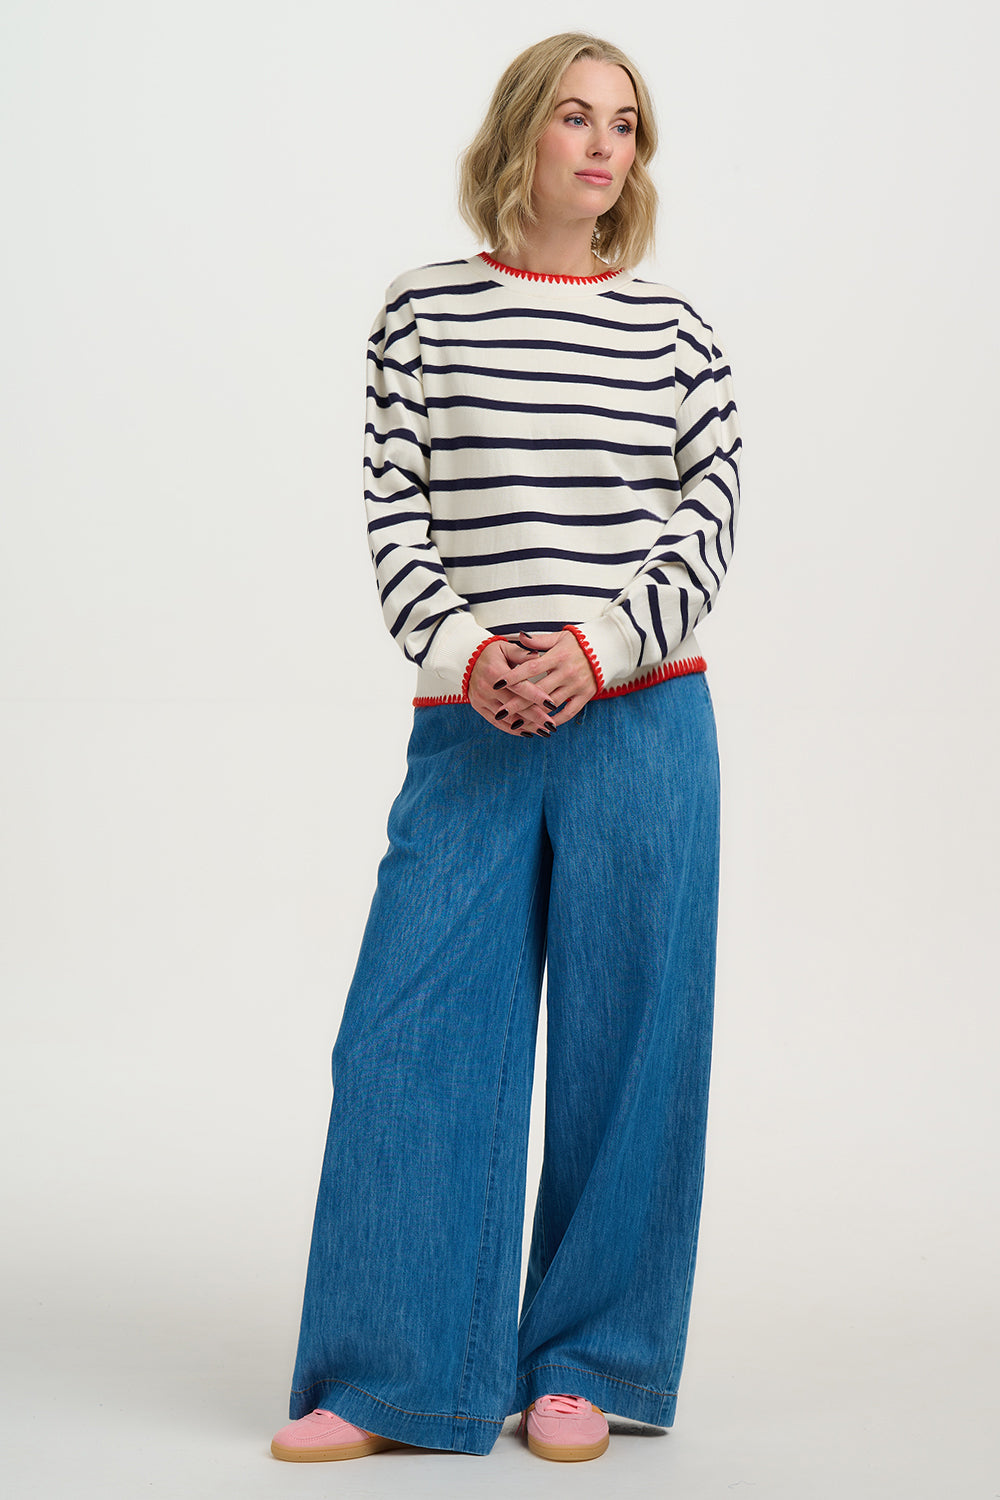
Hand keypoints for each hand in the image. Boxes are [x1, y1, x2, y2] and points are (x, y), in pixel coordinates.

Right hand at [467, 638, 546, 735]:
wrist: (465, 659)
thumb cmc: (490, 653)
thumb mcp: (505, 648)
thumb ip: (522, 654)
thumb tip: (538, 657)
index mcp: (494, 671)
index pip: (519, 686)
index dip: (536, 696)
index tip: (553, 704)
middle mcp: (486, 688)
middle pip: (514, 705)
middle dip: (535, 717)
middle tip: (552, 725)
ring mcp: (481, 699)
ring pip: (507, 718)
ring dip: (527, 726)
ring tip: (544, 731)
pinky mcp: (478, 707)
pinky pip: (497, 723)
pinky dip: (514, 729)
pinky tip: (529, 732)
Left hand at [469, 630, 597, 734]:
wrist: (608, 648)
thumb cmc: (578, 643)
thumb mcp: (559, 637)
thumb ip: (538, 641)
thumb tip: (519, 636)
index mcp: (558, 656)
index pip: (531, 667)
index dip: (514, 676)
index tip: (497, 684)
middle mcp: (567, 672)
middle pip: (538, 690)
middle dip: (517, 702)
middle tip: (500, 712)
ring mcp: (577, 685)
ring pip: (551, 705)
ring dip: (533, 716)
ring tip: (516, 724)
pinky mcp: (586, 695)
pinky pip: (569, 712)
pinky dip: (555, 721)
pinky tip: (541, 728)